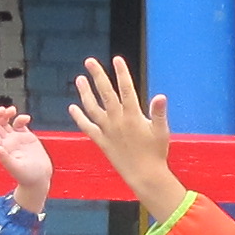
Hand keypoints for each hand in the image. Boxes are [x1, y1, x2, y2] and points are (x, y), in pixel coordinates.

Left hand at [0, 104, 52, 213]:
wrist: (41, 178)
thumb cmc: (28, 177)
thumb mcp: (16, 168)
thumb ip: (5, 158)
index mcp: (0, 149)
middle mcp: (6, 143)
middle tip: (3, 110)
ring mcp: (15, 139)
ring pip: (6, 122)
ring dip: (7, 114)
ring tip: (11, 110)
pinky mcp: (26, 137)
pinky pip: (20, 124)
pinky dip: (21, 118)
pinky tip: (26, 118)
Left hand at [67, 58, 181, 215]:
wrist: (144, 175)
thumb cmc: (156, 153)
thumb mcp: (161, 131)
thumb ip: (158, 112)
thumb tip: (161, 96)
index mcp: (133, 116)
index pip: (126, 89)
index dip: (121, 73)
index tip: (116, 59)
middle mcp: (117, 121)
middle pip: (106, 93)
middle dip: (98, 76)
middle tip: (89, 61)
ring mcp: (107, 131)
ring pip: (93, 108)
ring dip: (85, 93)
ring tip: (79, 79)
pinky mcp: (102, 142)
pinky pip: (87, 128)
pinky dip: (79, 118)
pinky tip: (72, 108)